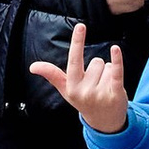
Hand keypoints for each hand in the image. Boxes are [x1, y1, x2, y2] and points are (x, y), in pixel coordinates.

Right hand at [29, 21, 130, 137]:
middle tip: (97, 85)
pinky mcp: (116, 94)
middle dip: (98, 70)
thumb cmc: (83, 100)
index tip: (80, 26)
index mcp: (72, 87)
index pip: (74, 60)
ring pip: (107, 66)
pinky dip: (117, 60)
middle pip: (96, 62)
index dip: (77, 42)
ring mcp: (101, 93)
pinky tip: (115, 50)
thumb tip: (32, 66)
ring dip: (109, 74)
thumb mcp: (66, 90)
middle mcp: (85, 91)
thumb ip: (52, 75)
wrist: (105, 122)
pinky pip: (116, 72)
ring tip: (106, 88)